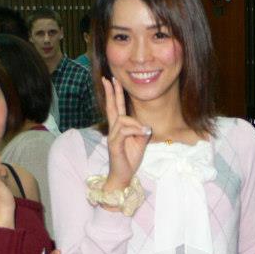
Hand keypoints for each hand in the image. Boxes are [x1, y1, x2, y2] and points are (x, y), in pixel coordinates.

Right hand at [103, 77, 149, 192]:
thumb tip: (145, 125)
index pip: (117, 107)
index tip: (113, 80)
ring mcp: (113, 137)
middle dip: (112, 92)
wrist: (123, 175)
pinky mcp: (114, 145)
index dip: (115, 94)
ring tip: (144, 132)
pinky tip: (142, 134)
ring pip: (122, 120)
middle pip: (112, 108)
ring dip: (135, 124)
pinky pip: (123, 131)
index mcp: (120, 127)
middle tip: (108, 78)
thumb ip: (141, 131)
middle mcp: (114, 130)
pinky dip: (134, 130)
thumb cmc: (130, 158)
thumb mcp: (140, 142)